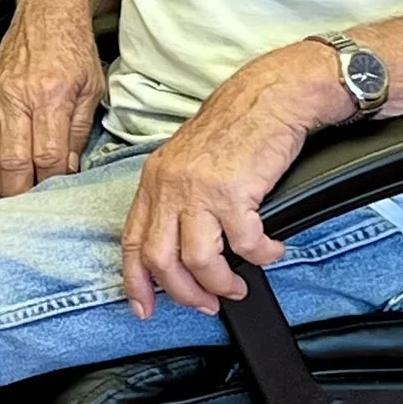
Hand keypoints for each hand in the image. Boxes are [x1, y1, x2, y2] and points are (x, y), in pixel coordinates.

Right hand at [0, 0, 106, 198]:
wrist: (45, 12)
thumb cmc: (73, 48)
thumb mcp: (91, 87)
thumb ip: (78, 130)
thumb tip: (67, 169)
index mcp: (51, 95)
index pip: (48, 156)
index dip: (52, 182)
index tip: (58, 194)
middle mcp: (18, 99)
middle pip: (13, 162)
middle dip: (21, 193)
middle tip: (30, 210)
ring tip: (8, 201)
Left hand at [120, 43, 349, 318]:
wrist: (270, 96)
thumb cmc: (236, 126)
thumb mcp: (189, 160)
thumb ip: (177, 198)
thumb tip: (181, 248)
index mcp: (154, 180)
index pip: (132, 242)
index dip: (136, 282)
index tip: (145, 308)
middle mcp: (169, 186)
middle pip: (161, 261)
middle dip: (184, 294)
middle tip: (207, 304)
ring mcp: (199, 190)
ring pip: (198, 261)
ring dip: (221, 283)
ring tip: (238, 284)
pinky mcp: (234, 192)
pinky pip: (246, 244)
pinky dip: (262, 255)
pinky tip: (271, 249)